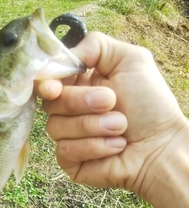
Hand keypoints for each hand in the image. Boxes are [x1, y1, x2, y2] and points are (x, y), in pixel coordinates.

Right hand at [35, 32, 188, 207]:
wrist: (162, 145)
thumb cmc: (150, 104)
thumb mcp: (131, 60)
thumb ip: (95, 46)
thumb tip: (63, 58)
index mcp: (79, 84)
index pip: (47, 79)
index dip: (47, 82)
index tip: (53, 88)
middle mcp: (69, 109)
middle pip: (50, 103)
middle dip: (81, 101)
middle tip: (111, 102)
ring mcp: (67, 136)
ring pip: (56, 128)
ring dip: (93, 126)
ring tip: (121, 128)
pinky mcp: (70, 161)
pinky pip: (65, 151)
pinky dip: (93, 147)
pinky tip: (115, 146)